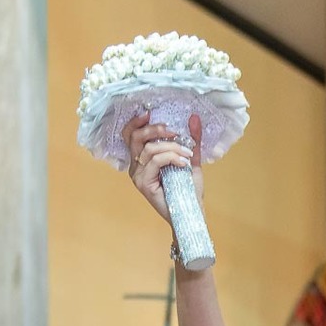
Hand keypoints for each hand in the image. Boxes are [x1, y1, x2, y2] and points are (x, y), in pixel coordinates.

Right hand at [122, 111, 202, 227]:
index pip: (131, 135)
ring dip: (171, 147)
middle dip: (155, 129)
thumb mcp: (190, 159)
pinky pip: (155, 161)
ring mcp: (137, 175)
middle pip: (135, 137)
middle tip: (174, 131)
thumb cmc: (188, 190)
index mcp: (142, 159)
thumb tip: (194, 118)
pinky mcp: (143, 183)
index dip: (137, 122)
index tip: (150, 113)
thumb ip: (191, 140)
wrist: (191, 213)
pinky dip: (171, 157)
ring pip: (149, 149)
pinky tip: (183, 163)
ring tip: (187, 154)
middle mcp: (136, 166)